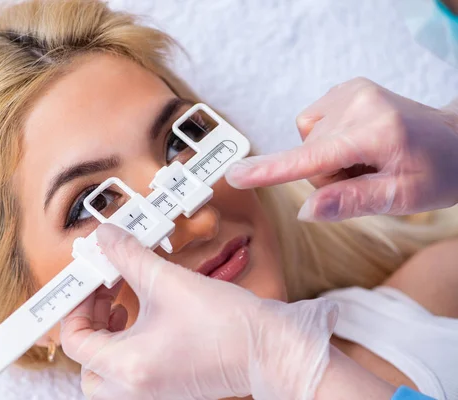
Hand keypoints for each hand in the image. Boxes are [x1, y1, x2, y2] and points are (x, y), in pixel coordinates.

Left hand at [60, 224, 337, 399]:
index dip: (76, 306)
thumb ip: (129, 256)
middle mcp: (135, 388)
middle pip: (85, 365)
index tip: (89, 282)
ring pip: (106, 375)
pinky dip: (126, 351)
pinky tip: (146, 322)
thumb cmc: (226, 323)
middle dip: (88, 326)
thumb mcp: (167, 280)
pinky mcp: (168, 390)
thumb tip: (108, 238)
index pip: (75, 341)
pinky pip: (130, 376)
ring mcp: (152, 394)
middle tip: (102, 295)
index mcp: (128, 366)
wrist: (270, 349)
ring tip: (121, 307)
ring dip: (105, 340)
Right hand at [225, 78, 457, 221]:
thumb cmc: (437, 171)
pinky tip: (354, 142)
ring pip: (307, 142)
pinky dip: (327, 141)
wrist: (455, 138)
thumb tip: (306, 211)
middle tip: (366, 176)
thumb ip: (352, 202)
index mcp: (376, 131)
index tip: (235, 175)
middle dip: (327, 176)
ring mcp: (350, 91)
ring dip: (327, 159)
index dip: (271, 170)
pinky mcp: (345, 89)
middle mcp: (359, 103)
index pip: (313, 158)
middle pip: (308, 156)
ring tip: (363, 159)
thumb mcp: (403, 197)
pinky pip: (312, 125)